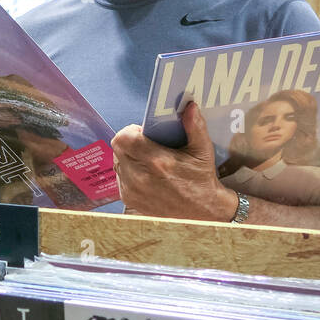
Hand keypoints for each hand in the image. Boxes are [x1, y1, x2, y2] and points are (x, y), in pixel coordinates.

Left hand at [111, 102, 238, 221]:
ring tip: (145, 158)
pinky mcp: (129, 200)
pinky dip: (128, 172)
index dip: (130, 131)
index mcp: (157, 162)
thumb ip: (195, 127)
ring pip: (117, 162)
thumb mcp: (203, 151)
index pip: (123, 138)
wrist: (201, 213)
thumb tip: (190, 106)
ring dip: (127, 157)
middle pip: (118, 148)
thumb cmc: (201, 180)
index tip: (143, 132)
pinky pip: (119, 178)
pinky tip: (144, 173)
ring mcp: (132, 190)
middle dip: (129, 142)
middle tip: (145, 144)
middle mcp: (140, 177)